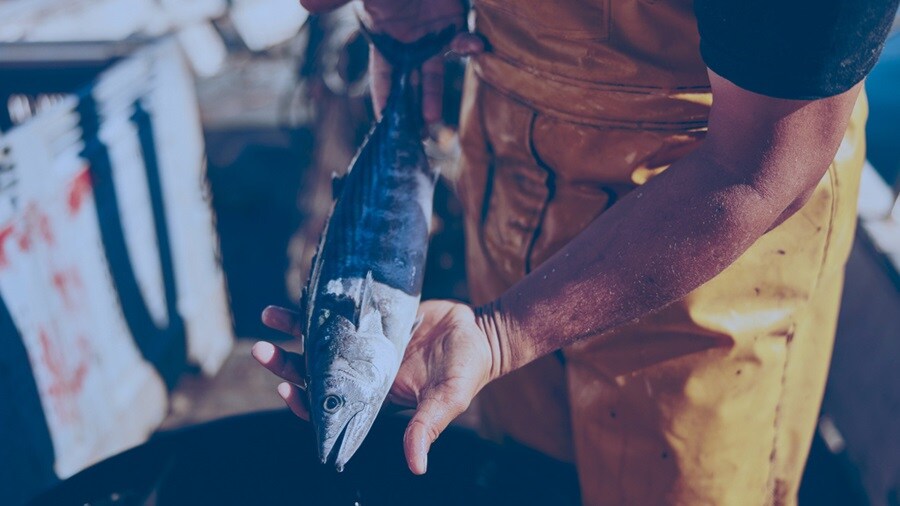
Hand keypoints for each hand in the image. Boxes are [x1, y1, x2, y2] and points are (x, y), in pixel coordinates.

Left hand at [253, 300, 495, 473]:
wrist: (479, 331)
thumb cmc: (465, 370)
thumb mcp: (446, 399)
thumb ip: (426, 427)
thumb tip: (416, 466)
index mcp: (373, 397)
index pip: (328, 407)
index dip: (304, 402)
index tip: (285, 389)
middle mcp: (362, 373)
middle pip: (313, 373)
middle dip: (285, 364)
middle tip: (262, 349)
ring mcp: (364, 345)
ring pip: (319, 342)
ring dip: (292, 332)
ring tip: (268, 316)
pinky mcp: (371, 319)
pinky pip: (338, 314)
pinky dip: (318, 306)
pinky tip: (299, 295)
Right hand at [298, 0, 483, 122]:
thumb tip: (303, 4)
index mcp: (383, 35)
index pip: (382, 78)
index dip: (384, 102)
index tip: (385, 129)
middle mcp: (407, 40)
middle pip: (409, 84)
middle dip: (411, 111)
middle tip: (414, 139)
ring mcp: (432, 31)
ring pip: (435, 72)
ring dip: (435, 97)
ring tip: (434, 123)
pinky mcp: (453, 20)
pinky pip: (462, 42)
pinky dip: (469, 47)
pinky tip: (473, 47)